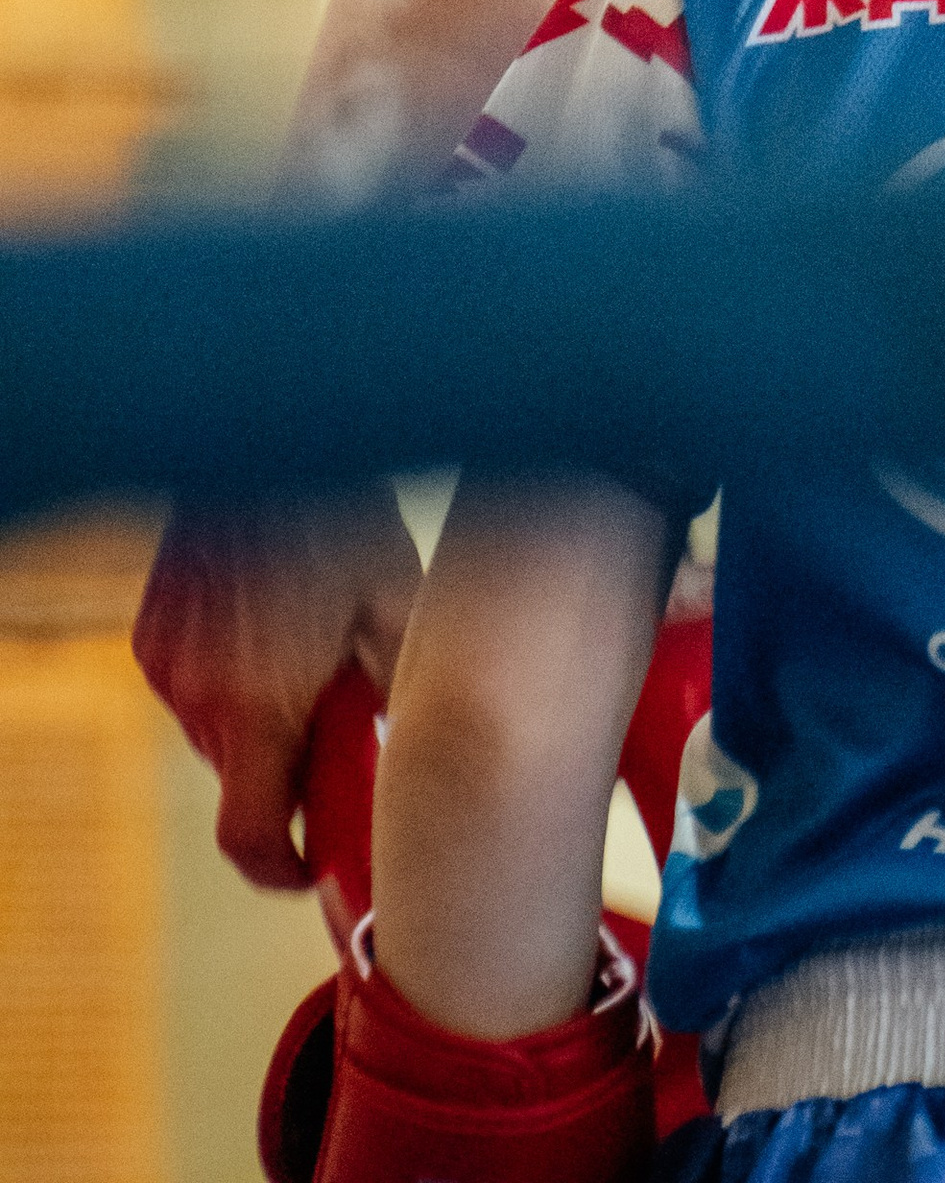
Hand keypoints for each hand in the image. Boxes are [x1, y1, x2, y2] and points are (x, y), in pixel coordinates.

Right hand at [134, 490, 421, 887]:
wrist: (265, 443)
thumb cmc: (340, 515)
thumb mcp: (397, 602)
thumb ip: (401, 683)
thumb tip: (421, 737)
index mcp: (262, 705)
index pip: (250, 838)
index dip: (282, 870)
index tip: (313, 866)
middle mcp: (202, 696)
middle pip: (243, 779)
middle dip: (292, 767)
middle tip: (341, 720)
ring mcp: (170, 664)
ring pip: (219, 731)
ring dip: (262, 718)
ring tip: (311, 651)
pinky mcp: (153, 632)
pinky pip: (193, 685)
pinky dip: (231, 678)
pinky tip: (273, 625)